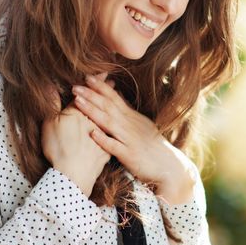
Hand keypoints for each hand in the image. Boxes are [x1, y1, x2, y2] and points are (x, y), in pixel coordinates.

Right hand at [41, 87, 109, 197]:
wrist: (74, 175)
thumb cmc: (59, 149)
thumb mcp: (49, 123)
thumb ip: (51, 103)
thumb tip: (49, 85)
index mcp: (79, 112)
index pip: (87, 94)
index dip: (94, 83)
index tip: (101, 73)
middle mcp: (94, 121)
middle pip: (101, 102)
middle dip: (106, 91)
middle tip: (111, 81)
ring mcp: (103, 135)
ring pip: (110, 116)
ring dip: (112, 105)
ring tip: (116, 97)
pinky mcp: (108, 150)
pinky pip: (114, 133)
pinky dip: (116, 125)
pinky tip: (118, 123)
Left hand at [72, 75, 195, 203]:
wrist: (170, 166)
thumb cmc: (154, 147)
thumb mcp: (142, 124)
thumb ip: (128, 110)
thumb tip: (117, 94)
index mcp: (132, 117)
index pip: (114, 98)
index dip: (100, 87)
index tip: (86, 78)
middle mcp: (130, 125)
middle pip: (108, 106)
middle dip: (91, 95)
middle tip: (75, 86)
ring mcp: (129, 139)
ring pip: (108, 122)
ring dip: (92, 110)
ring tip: (77, 101)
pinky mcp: (129, 155)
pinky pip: (114, 146)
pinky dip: (103, 139)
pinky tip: (91, 133)